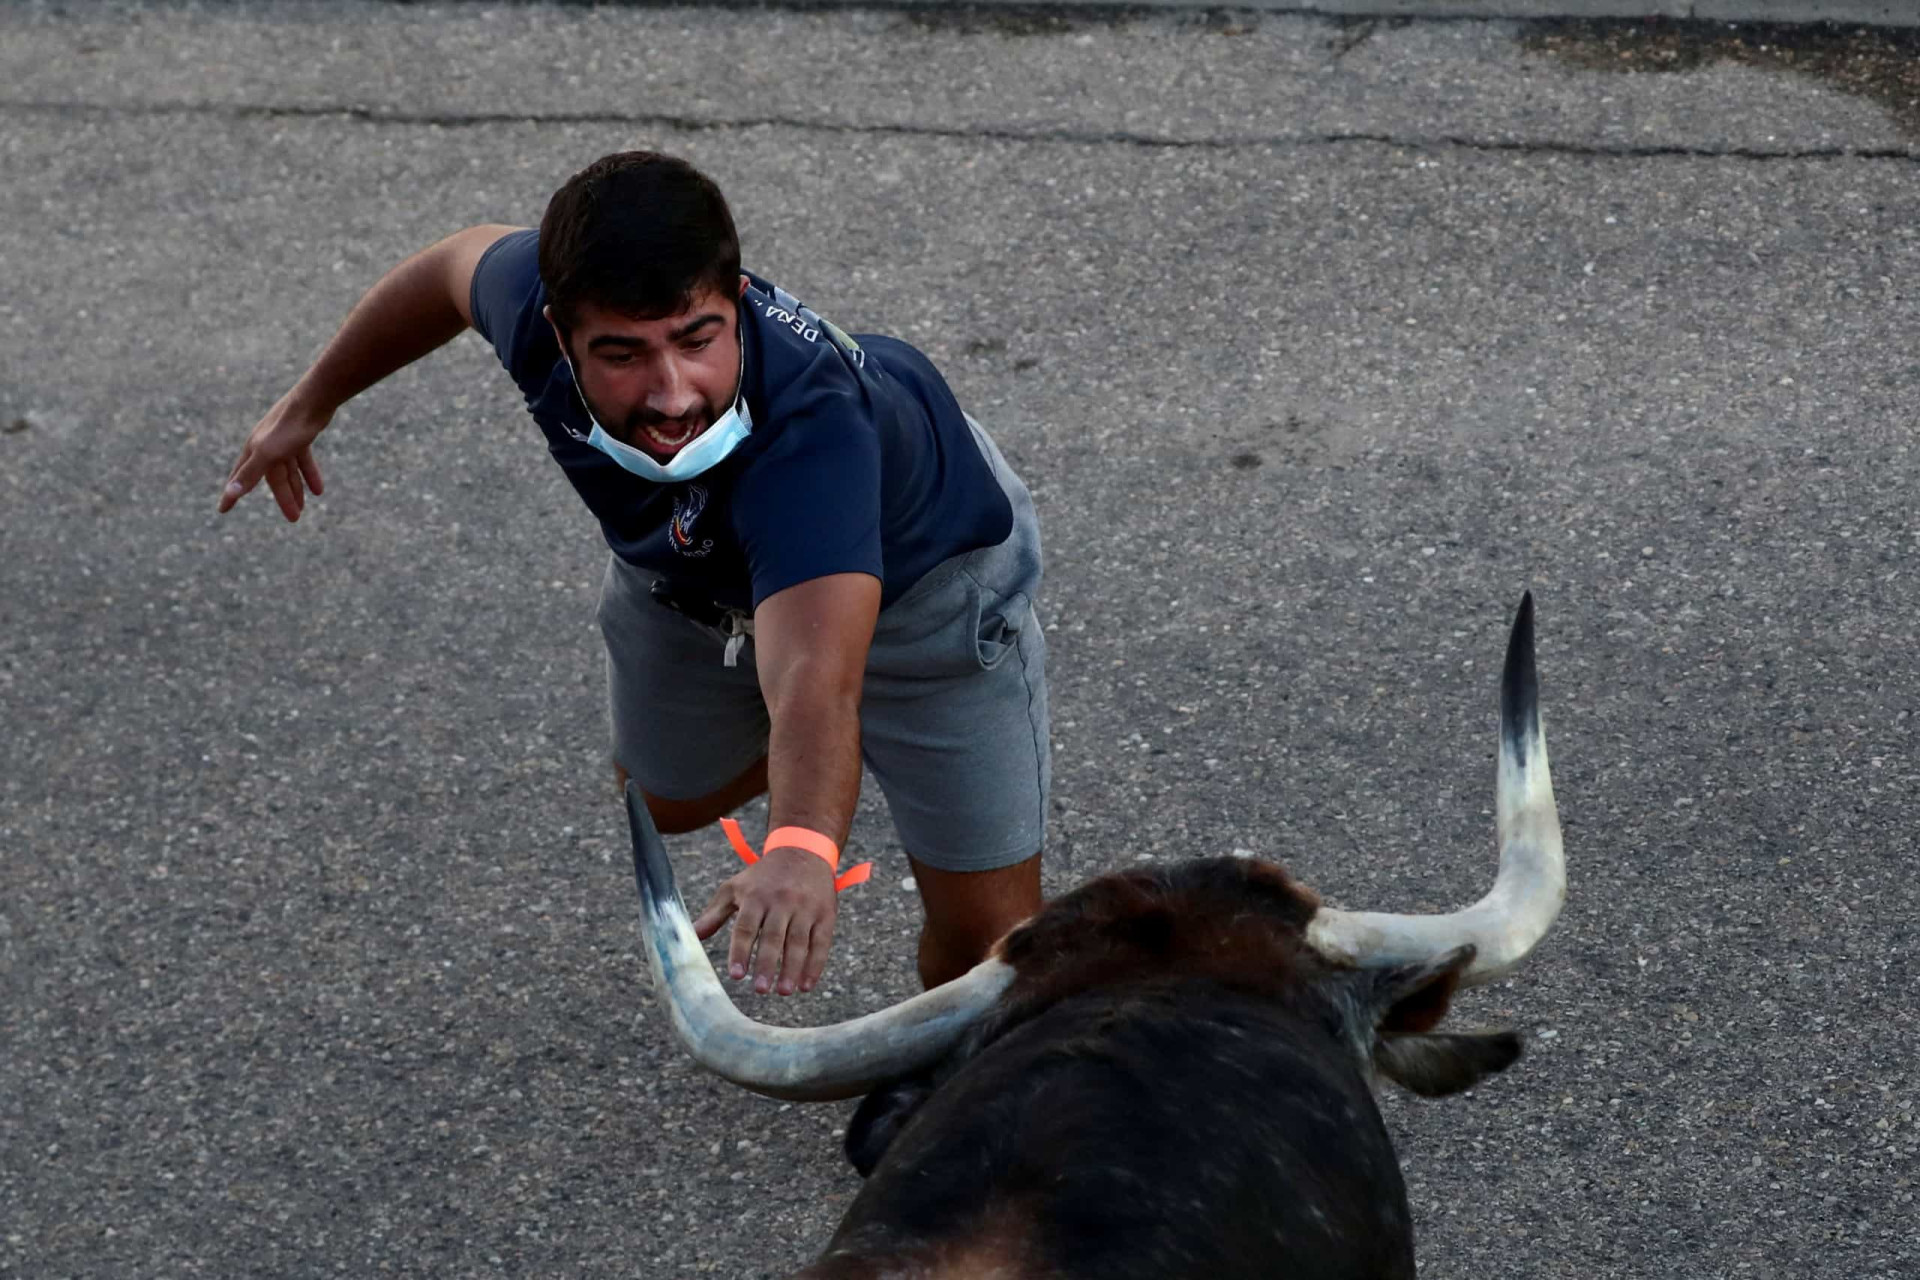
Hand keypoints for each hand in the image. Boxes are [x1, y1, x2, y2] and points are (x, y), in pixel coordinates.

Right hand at [218, 390, 330, 520]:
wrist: (315, 399)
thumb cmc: (289, 427)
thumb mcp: (269, 453)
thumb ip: (250, 473)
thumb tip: (230, 492)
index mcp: (254, 450)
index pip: (240, 478)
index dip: (231, 495)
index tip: (222, 511)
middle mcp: (265, 446)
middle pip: (273, 478)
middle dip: (283, 498)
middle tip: (294, 519)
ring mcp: (282, 441)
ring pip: (288, 471)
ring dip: (296, 489)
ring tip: (304, 508)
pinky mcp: (300, 436)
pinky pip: (302, 460)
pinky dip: (309, 474)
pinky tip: (318, 490)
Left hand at [692, 847, 837, 995]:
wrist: (803, 850)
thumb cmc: (762, 878)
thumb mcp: (735, 888)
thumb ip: (714, 914)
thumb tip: (692, 937)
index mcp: (755, 897)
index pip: (746, 927)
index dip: (740, 951)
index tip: (736, 975)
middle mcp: (781, 901)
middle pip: (773, 936)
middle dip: (767, 964)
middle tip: (760, 990)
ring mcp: (805, 908)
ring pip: (799, 941)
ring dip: (792, 968)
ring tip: (784, 991)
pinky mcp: (825, 914)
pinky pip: (821, 942)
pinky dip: (815, 965)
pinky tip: (806, 985)